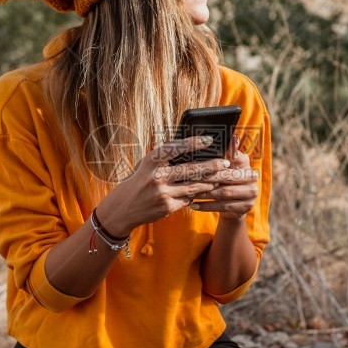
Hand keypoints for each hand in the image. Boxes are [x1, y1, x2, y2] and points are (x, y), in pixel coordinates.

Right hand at [98, 134, 228, 233]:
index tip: (209, 140)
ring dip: (208, 182)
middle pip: (190, 169)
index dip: (193, 143)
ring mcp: (162, 193)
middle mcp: (156, 176)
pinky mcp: (166, 207)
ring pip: (193, 186)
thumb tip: (191, 147)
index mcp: (151, 160)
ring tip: (219, 178)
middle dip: (210, 166)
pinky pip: (187, 199)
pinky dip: (194, 195)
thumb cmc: (139, 181)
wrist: (123, 208)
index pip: (175, 148)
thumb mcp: (146, 165)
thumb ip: (165, 157)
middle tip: (224, 162)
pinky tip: (202, 192)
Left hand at [191, 134, 258, 220]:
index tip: (206, 161)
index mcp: (247, 164)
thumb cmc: (226, 180)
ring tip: (189, 192)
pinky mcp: (245, 208)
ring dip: (204, 193)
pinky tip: (193, 205)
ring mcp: (251, 194)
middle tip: (189, 178)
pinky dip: (206, 206)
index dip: (220, 160)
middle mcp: (252, 178)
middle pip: (226, 177)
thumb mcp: (228, 165)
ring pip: (223, 193)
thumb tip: (233, 137)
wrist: (235, 204)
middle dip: (206, 178)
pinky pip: (223, 207)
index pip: (234, 159)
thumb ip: (229, 153)